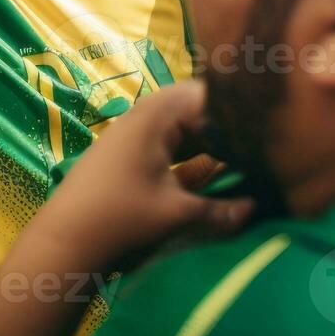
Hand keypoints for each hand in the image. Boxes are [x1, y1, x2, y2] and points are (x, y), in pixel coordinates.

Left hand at [32, 82, 252, 270]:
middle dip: (228, 122)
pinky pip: (171, 140)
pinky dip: (193, 151)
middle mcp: (146, 114)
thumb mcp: (175, 214)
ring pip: (184, 124)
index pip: (210, 95)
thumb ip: (220, 210)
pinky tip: (214, 167)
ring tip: (246, 151)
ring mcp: (136, 132)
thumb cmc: (119, 218)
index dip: (242, 110)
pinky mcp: (130, 152)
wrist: (64, 240)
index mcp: (157, 114)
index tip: (271, 126)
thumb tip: (255, 208)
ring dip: (211, 137)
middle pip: (197, 106)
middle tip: (263, 139)